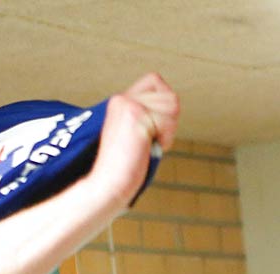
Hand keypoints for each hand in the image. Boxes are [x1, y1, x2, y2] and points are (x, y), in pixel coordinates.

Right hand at [87, 73, 178, 207]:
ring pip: (172, 105)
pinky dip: (164, 139)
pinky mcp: (135, 113)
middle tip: (148, 142)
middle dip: (168, 123)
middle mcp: (122, 98)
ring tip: (145, 145)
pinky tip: (146, 148)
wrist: (107, 185)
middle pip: (170, 96)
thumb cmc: (122, 170)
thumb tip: (172, 106)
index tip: (149, 134)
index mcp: (120, 102)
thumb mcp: (136, 136)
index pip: (155, 81)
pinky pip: (168, 121)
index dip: (163, 108)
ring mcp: (128, 104)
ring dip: (166, 131)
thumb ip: (148, 118)